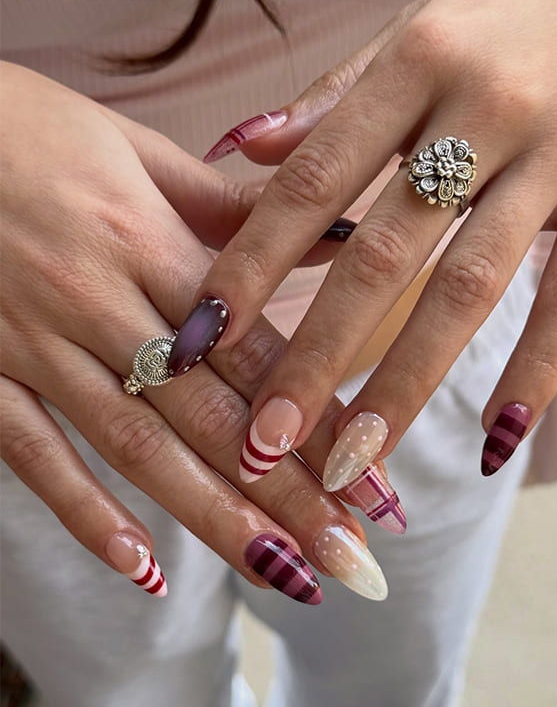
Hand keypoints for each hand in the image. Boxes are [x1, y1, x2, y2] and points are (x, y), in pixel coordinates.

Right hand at [0, 62, 391, 603]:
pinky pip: (33, 455)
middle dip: (286, 494)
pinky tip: (139, 569)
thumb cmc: (29, 132)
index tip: (372, 478)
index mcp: (149, 243)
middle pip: (210, 417)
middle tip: (349, 558)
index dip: (321, 417)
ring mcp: (36, 346)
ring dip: (212, 518)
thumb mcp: (137, 151)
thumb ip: (233, 208)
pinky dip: (83, 514)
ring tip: (279, 574)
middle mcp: (100, 303)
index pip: (257, 350)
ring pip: (137, 448)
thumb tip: (333, 231)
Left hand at [185, 0, 556, 484]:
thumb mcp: (417, 35)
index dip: (254, 262)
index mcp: (419, 63)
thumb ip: (336, 99)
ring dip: (405, 384)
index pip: (313, 180)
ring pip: (470, 290)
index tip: (205, 336)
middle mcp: (487, 109)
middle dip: (318, 353)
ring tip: (353, 459)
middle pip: (383, 254)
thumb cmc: (509, 21)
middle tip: (267, 437)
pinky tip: (493, 440)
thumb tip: (246, 148)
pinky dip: (533, 373)